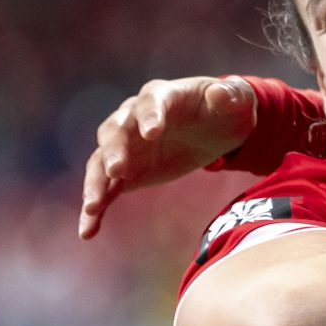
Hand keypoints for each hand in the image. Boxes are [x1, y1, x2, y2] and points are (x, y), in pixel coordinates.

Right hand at [79, 76, 257, 238]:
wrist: (215, 128)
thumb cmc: (226, 109)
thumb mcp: (236, 101)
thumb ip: (230, 96)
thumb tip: (220, 94)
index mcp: (161, 95)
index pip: (150, 103)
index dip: (150, 116)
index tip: (151, 134)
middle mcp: (133, 118)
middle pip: (115, 131)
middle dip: (114, 150)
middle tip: (117, 170)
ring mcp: (126, 145)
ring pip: (102, 162)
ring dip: (96, 183)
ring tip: (92, 207)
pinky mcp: (127, 172)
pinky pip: (106, 189)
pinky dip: (96, 209)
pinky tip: (88, 231)